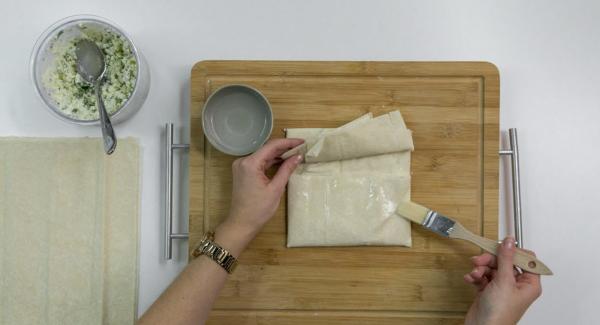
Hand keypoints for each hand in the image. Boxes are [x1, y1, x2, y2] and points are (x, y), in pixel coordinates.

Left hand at [215, 138, 303, 255]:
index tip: (302, 142)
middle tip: (301, 147)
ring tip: (295, 153)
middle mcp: (243, 161)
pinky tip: (283, 161)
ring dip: (278, 154)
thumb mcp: (276, 189)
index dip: (288, 142)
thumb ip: (286, 170)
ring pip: (263, 155)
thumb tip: (298, 156)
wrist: (242, 223)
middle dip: (284, 147)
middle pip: (267, 149)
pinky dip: (271, 161)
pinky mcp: (243, 172)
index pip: (271, 146)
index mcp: (250, 163)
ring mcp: (242, 166)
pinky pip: (259, 162)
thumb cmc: (258, 209)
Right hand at [464, 237, 541, 324]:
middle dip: (490, 260)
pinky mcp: (489, 291)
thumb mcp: (504, 281)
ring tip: (474, 274)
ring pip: (492, 268)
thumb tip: (510, 241)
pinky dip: (476, 276)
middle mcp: (517, 285)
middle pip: (505, 261)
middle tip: (479, 260)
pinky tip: (470, 279)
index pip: (526, 260)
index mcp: (529, 284)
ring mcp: (502, 288)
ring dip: (481, 268)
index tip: (501, 247)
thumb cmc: (499, 313)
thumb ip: (506, 259)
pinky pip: (483, 276)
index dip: (514, 252)